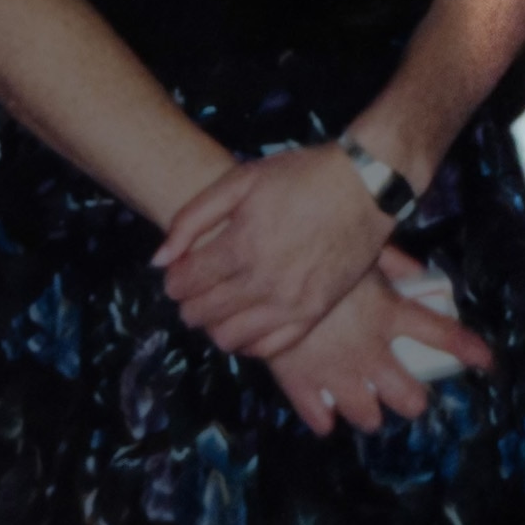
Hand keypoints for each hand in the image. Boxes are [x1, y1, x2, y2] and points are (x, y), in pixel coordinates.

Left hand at [154, 144, 395, 358]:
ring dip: (213, 326)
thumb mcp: (241, 180)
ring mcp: (291, 302)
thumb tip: (159, 259)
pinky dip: (247, 343)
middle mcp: (263, 281)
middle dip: (188, 304)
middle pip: (203, 313)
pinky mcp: (314, 313)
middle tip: (192, 292)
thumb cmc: (302, 177)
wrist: (365, 187)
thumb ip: (193, 218)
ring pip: (231, 337)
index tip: (177, 274)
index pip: (185, 283)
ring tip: (216, 308)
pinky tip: (244, 326)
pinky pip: (269, 348)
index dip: (173, 281)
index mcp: (241, 245)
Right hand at [265, 256, 494, 436]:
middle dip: (412, 399)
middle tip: (407, 392)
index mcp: (387, 314)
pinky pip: (320, 418)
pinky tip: (325, 409)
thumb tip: (417, 272)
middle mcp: (369, 351)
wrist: (253, 264)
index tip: (486, 362)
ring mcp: (335, 373)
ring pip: (369, 416)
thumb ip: (391, 261)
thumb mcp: (357, 248)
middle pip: (410, 397)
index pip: (442, 335)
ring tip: (365, 401)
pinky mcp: (300, 383)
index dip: (469, 350)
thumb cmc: (310, 246)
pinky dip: (325, 416)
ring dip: (370, 410)